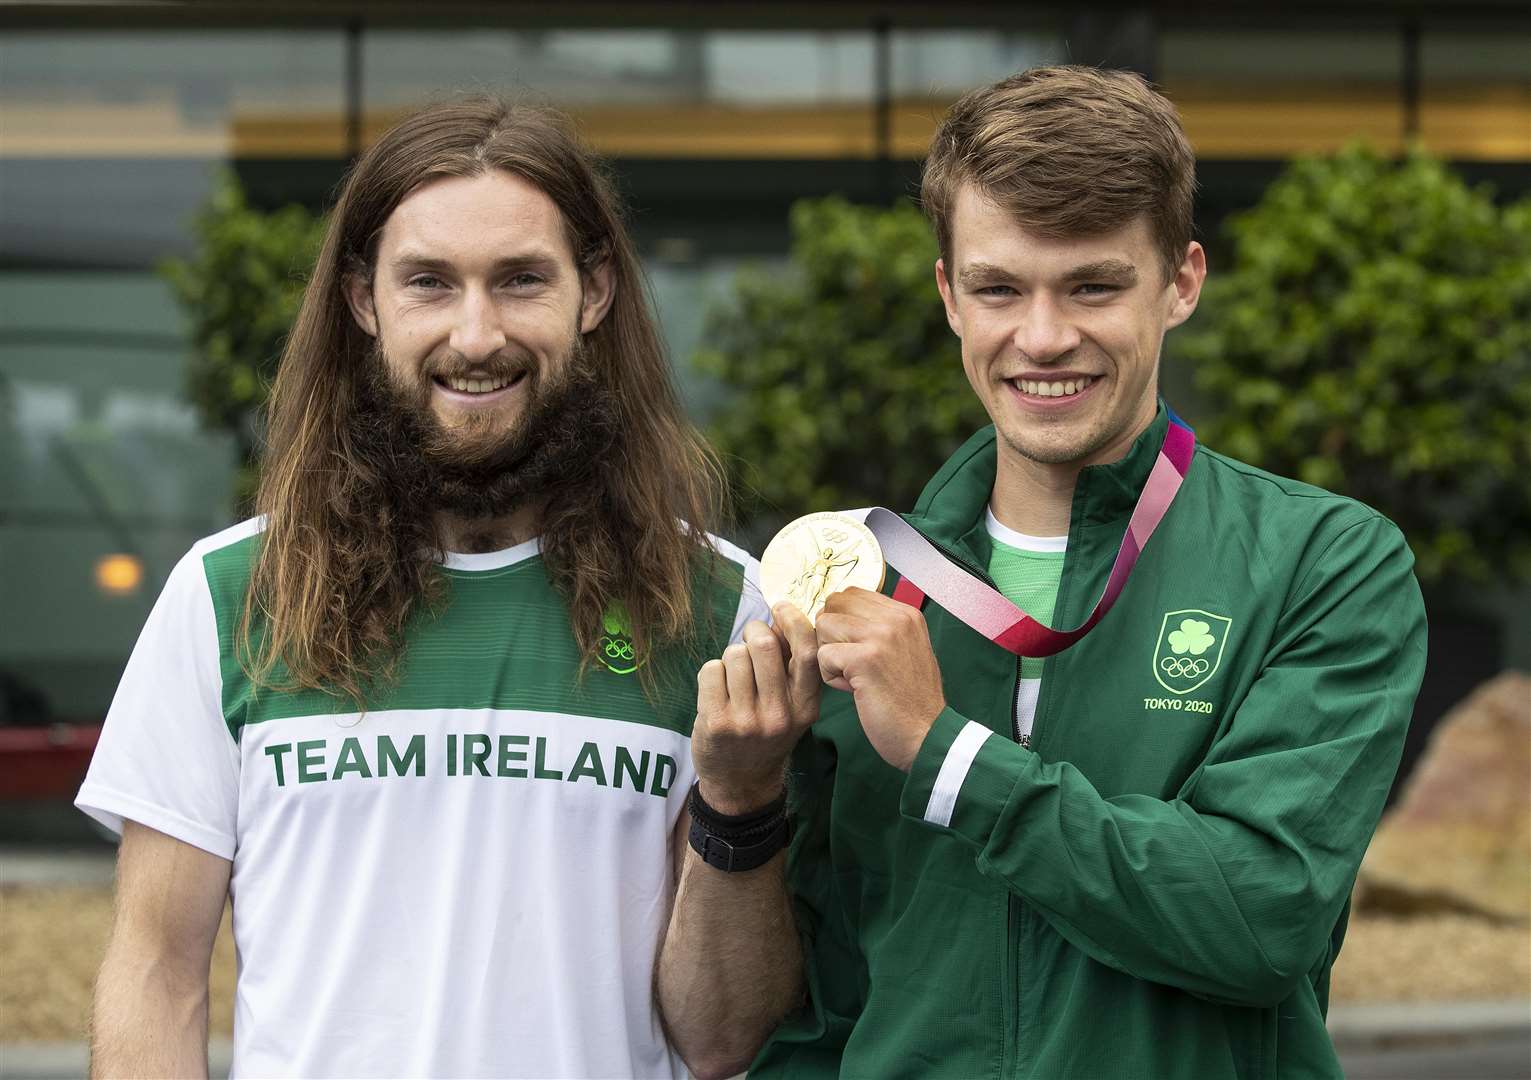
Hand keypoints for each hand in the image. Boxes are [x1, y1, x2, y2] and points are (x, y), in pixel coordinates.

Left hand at [692, 603, 819, 813]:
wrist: (741, 783)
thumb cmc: (766, 733)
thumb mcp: (792, 707)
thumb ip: (790, 667)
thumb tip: (782, 617)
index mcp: (805, 707)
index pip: (807, 654)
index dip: (793, 621)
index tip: (780, 607)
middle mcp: (780, 715)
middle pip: (764, 646)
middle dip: (753, 632)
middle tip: (749, 639)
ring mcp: (747, 721)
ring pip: (734, 655)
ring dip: (731, 658)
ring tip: (733, 679)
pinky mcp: (717, 723)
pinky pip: (711, 670)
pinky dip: (712, 673)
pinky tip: (717, 692)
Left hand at [815, 587, 945, 771]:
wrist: (927, 735)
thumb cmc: (911, 700)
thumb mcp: (905, 650)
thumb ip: (880, 628)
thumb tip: (838, 615)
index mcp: (905, 613)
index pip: (851, 594)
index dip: (842, 621)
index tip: (856, 649)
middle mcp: (896, 617)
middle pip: (833, 605)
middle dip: (831, 635)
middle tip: (851, 664)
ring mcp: (881, 636)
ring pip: (823, 626)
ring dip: (829, 655)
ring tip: (853, 677)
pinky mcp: (865, 659)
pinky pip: (822, 655)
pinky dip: (830, 677)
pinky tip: (854, 690)